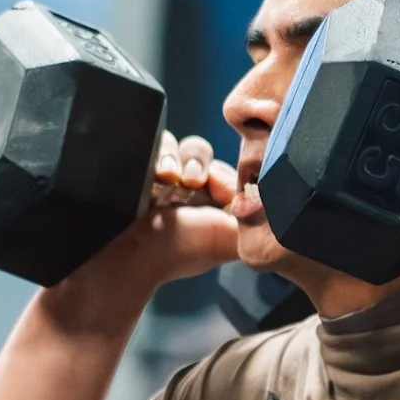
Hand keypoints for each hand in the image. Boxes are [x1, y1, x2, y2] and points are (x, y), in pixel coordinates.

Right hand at [51, 132, 239, 314]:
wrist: (129, 258)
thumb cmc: (178, 252)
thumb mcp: (229, 239)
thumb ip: (256, 220)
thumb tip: (271, 201)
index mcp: (210, 208)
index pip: (227, 172)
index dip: (227, 176)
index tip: (222, 191)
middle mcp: (186, 192)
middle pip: (204, 155)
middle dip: (202, 162)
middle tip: (196, 181)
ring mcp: (159, 180)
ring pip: (181, 146)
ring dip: (180, 157)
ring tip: (171, 176)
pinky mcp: (137, 169)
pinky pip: (155, 142)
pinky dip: (161, 151)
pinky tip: (159, 172)